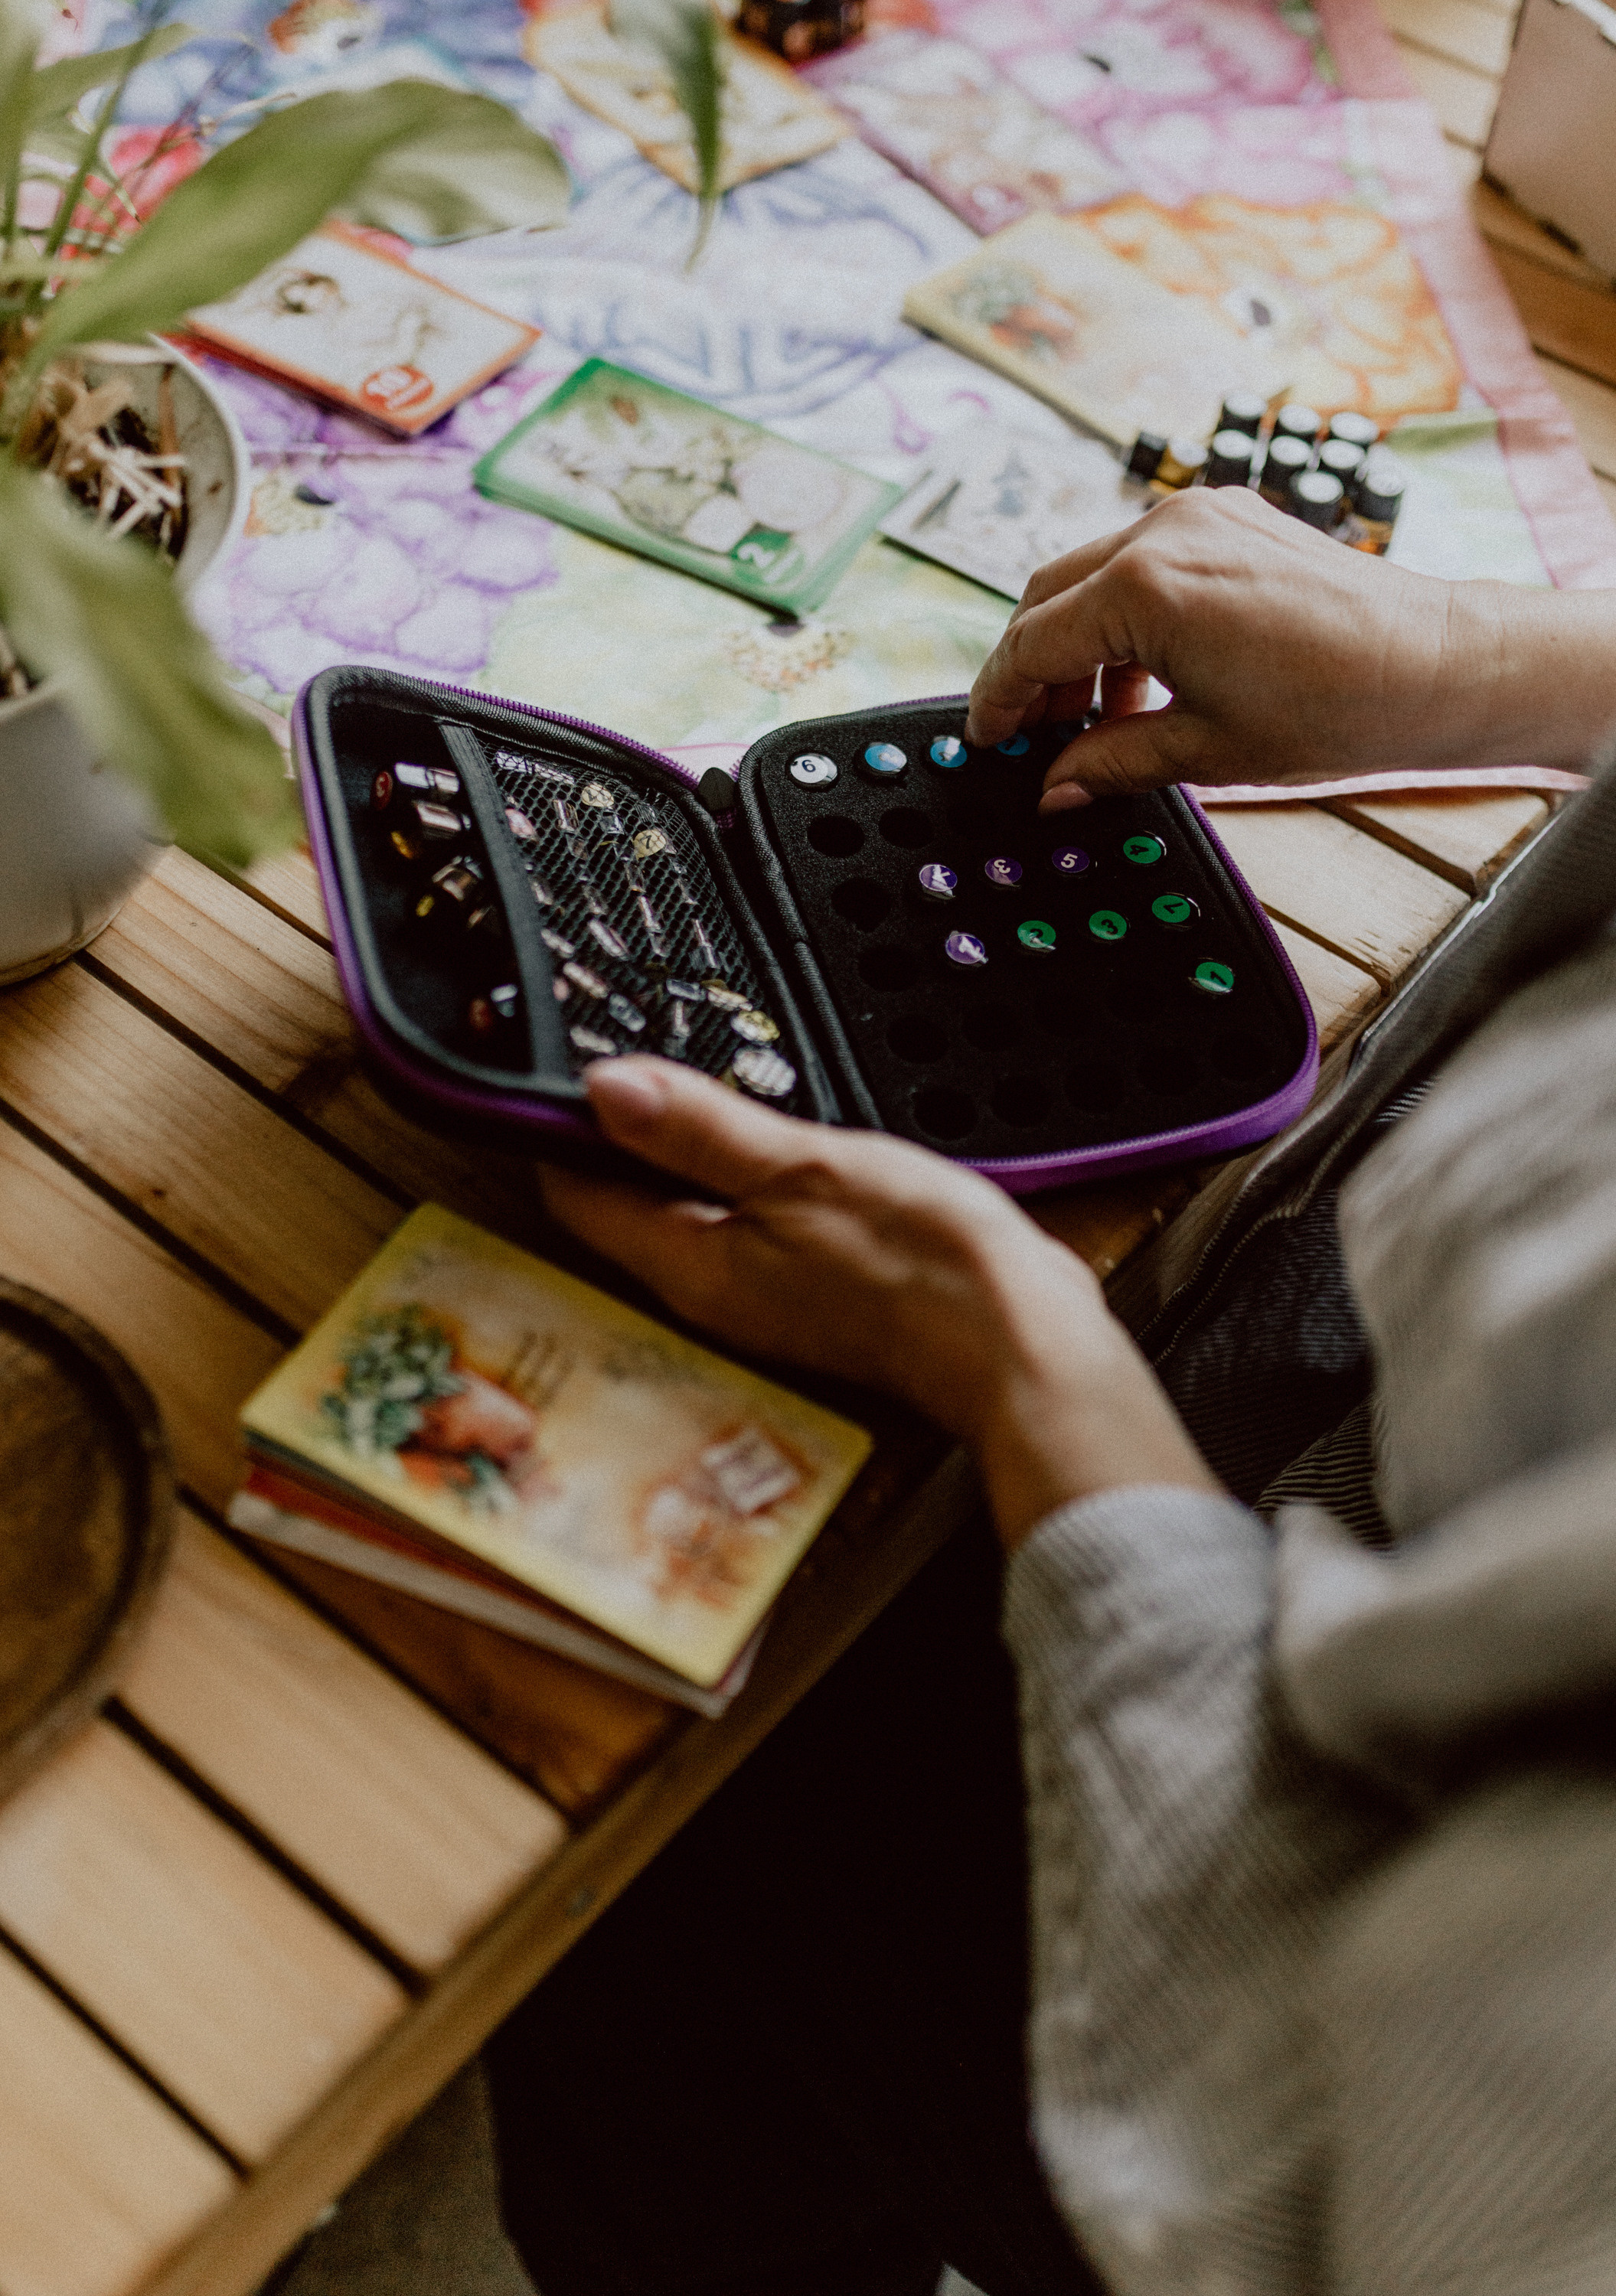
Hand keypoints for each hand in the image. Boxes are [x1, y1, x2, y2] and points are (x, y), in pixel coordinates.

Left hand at [542, 1059, 1216, 1548]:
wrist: (1023, 1344)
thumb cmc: (922, 1266)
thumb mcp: (800, 1168)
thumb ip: (700, 1130)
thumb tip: (603, 1087)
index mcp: (689, 1264)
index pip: (575, 1193)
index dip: (548, 1123)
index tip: (538, 1059)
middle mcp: (712, 1287)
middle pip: (624, 1203)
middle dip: (611, 1129)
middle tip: (609, 1045)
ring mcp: (765, 1289)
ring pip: (688, 1207)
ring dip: (679, 1146)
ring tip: (685, 1074)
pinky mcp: (817, 1282)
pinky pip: (750, 1217)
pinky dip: (742, 1170)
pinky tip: (770, 1131)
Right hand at [965, 486, 1615, 809]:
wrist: (1434, 663)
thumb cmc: (1336, 707)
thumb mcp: (1204, 750)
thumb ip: (1111, 761)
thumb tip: (1055, 788)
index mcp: (1145, 590)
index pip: (1032, 642)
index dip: (999, 700)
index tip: (987, 741)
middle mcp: (1162, 533)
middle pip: (1047, 597)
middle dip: (1030, 668)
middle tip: (1031, 736)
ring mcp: (1198, 515)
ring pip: (1090, 575)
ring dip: (1076, 643)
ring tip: (1091, 718)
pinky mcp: (1229, 517)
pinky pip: (1142, 562)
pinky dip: (1123, 616)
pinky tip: (1142, 678)